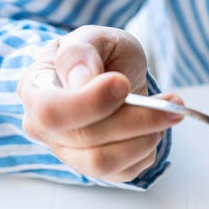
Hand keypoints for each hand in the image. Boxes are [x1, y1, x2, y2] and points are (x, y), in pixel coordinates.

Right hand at [17, 26, 183, 183]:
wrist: (116, 73)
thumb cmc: (101, 54)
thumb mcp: (94, 38)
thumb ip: (81, 52)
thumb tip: (81, 79)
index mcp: (35, 90)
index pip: (51, 112)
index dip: (90, 102)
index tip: (122, 83)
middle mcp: (44, 129)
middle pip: (87, 138)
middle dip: (137, 118)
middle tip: (172, 101)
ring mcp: (69, 152)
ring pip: (104, 162)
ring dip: (147, 136)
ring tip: (168, 113)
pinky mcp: (99, 168)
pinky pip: (125, 170)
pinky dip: (149, 148)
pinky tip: (155, 126)